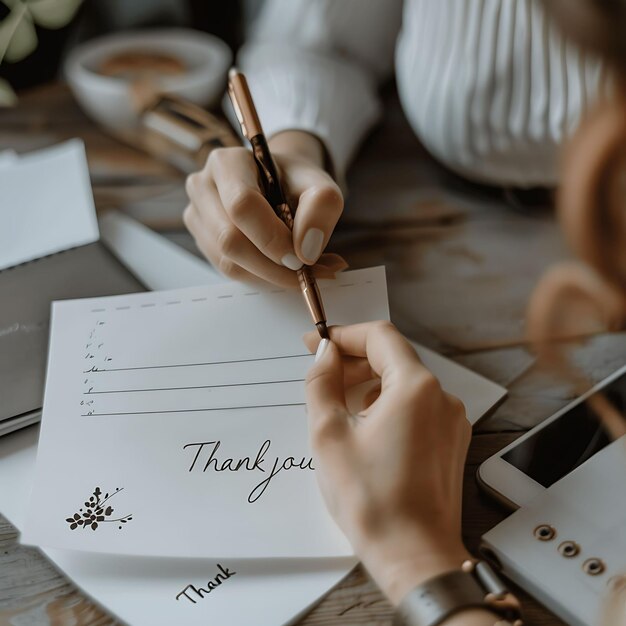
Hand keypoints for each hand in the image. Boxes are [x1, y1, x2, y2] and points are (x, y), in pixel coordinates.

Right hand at [184, 130, 347, 285]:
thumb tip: (306, 251)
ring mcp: (197, 215)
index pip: (242, 206)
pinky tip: (283, 269)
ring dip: (270, 276)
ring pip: (228, 262)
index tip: (302, 258)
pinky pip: (229, 271)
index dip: (271, 238)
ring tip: (304, 271)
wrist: (278, 184)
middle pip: (230, 240)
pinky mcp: (201, 240)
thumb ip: (321, 209)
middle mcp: (203, 186)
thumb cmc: (296, 183)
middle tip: (308, 274)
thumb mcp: (320, 186)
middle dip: (272, 266)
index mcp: (228, 163)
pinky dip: (261, 278)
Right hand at [304, 322, 471, 604]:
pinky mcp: (450, 441)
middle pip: (394, 358)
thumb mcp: (328, 434)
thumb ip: (322, 383)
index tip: (317, 343)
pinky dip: (388, 403)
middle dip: (354, 360)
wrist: (414, 555)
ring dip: (370, 382)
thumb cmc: (371, 500)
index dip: (344, 335)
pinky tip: (366, 424)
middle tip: (321, 373)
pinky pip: (417, 406)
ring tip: (338, 402)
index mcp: (415, 388)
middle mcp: (441, 397)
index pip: (379, 337)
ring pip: (405, 382)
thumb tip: (325, 355)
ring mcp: (450, 421)